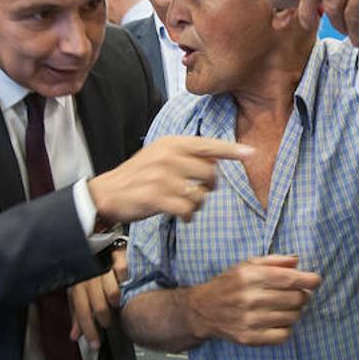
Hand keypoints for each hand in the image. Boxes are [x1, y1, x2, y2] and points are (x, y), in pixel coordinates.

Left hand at [67, 259, 120, 347]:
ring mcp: (103, 267)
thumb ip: (77, 315)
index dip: (89, 331)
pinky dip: (124, 279)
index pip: (81, 312)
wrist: (95, 246)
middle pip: (98, 306)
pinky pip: (123, 273)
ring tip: (115, 303)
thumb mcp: (78, 293)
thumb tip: (75, 336)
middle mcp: (89, 277)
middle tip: (107, 323)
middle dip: (104, 319)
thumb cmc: (87, 273)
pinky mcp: (116, 257)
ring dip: (115, 301)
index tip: (95, 345)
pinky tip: (124, 282)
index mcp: (77, 286)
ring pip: (112, 293)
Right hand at [88, 136, 252, 224]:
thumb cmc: (138, 176)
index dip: (232, 150)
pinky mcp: (156, 197)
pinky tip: (182, 216)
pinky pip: (188, 209)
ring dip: (197, 204)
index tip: (251, 153)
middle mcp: (168, 156)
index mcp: (171, 143)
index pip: (208, 145)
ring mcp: (162, 176)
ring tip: (186, 205)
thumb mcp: (160, 155)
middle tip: (200, 192)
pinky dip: (188, 216)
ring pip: (200, 194)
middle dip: (210, 187)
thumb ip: (186, 155)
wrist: (107, 193)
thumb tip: (217, 160)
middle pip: (210, 173)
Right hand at [187, 254, 321, 345]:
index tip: (315, 280)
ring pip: (292, 317)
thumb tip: (297, 261)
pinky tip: (279, 321)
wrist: (202, 310)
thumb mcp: (247, 264)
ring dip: (296, 311)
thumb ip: (273, 261)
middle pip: (295, 299)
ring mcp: (250, 320)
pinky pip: (283, 335)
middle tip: (299, 294)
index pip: (289, 279)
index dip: (308, 280)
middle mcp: (250, 298)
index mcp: (250, 276)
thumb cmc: (228, 284)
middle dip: (303, 295)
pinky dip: (287, 327)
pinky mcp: (249, 338)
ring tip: (287, 307)